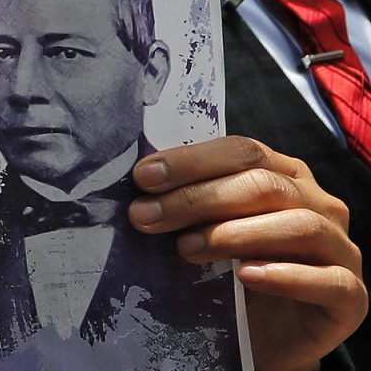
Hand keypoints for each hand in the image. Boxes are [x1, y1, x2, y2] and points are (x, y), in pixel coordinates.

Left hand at [130, 136, 365, 370]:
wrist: (258, 337)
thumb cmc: (228, 273)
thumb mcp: (205, 228)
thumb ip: (188, 200)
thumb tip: (140, 183)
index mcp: (286, 175)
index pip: (243, 151)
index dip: (192, 161)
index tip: (142, 177)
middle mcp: (321, 205)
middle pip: (263, 185)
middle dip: (198, 198)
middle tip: (147, 217)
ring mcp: (341, 250)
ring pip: (299, 225)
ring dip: (235, 234)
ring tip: (186, 248)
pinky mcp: (351, 298)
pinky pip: (329, 281)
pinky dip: (286, 276)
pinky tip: (246, 276)